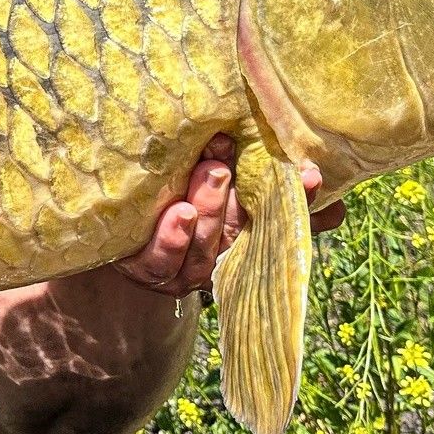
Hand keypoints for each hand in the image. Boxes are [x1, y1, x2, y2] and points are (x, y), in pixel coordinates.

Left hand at [112, 134, 341, 296]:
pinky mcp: (143, 271)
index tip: (309, 175)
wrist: (112, 226)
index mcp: (239, 238)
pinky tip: (178, 213)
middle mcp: (213, 259)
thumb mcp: (216, 184)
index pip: (276, 222)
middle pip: (235, 234)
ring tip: (208, 173)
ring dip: (208, 210)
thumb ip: (261, 183)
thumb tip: (321, 179)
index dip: (297, 201)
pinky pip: (159, 261)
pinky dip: (170, 239)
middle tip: (229, 163)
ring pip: (202, 247)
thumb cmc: (172, 197)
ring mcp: (179, 270)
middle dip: (235, 199)